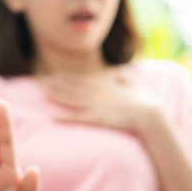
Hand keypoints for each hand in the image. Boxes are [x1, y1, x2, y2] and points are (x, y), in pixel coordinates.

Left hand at [40, 70, 160, 134]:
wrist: (151, 114)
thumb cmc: (146, 103)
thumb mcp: (135, 86)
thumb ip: (126, 79)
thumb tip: (122, 72)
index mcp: (105, 87)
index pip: (82, 82)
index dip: (67, 79)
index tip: (55, 75)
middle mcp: (98, 93)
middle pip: (72, 88)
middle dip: (56, 85)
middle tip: (41, 82)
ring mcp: (97, 105)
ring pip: (71, 100)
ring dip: (56, 95)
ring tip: (42, 92)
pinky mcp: (98, 118)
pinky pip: (76, 118)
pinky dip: (63, 118)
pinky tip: (51, 118)